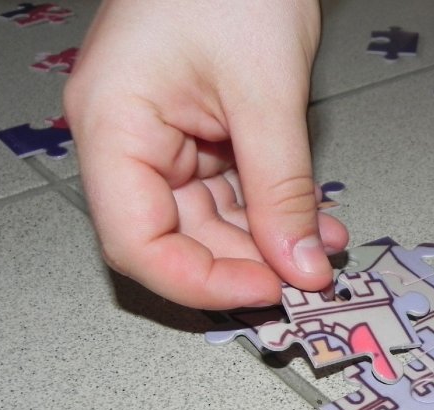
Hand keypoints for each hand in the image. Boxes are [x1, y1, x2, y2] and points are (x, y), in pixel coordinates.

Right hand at [64, 0, 347, 310]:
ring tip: (322, 247)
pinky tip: (312, 223)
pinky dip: (270, 211)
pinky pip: (228, 191)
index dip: (200, 282)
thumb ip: (282, 189)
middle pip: (175, 238)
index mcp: (112, 126)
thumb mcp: (266, 93)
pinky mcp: (195, 133)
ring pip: (207, 221)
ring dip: (266, 241)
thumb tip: (300, 265)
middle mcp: (126, 140)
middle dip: (245, 263)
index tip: (265, 293)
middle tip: (305, 277)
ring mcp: (161, 138)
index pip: (137, 242)